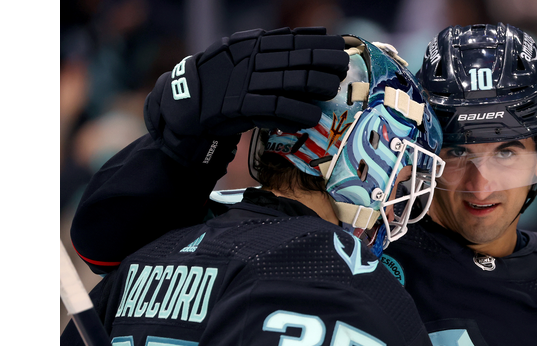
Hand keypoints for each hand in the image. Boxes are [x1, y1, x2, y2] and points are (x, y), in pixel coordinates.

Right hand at [145, 27, 348, 138]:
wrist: (189, 102)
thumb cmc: (226, 79)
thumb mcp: (247, 52)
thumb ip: (279, 43)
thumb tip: (318, 31)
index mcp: (253, 45)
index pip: (293, 40)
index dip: (320, 43)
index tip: (341, 47)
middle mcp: (251, 60)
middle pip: (297, 60)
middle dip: (324, 63)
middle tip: (341, 69)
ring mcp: (245, 83)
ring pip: (290, 83)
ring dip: (315, 87)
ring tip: (331, 91)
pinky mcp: (240, 107)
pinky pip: (274, 109)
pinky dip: (295, 113)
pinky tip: (310, 117)